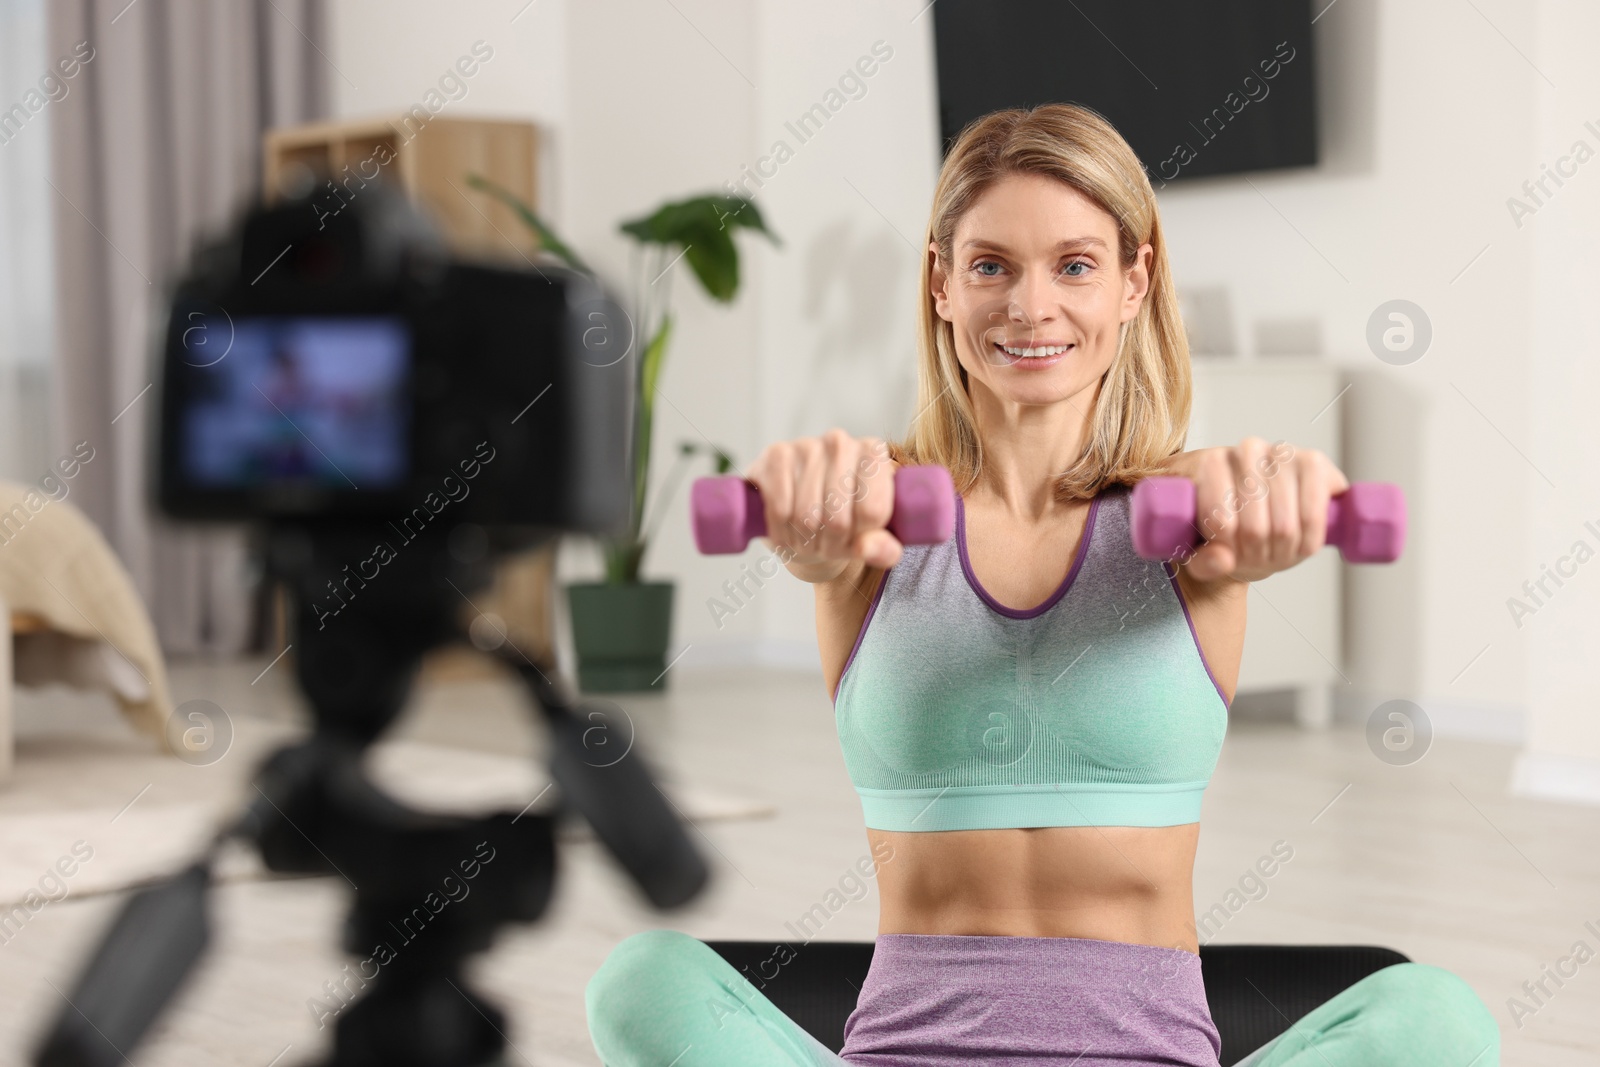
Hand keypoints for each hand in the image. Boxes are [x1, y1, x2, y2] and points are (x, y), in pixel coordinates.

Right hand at [744, 429, 901, 570]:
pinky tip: (785, 530)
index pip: (872, 512)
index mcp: (874, 454)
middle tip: (826, 543)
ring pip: (806, 518)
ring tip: (806, 537)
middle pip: (838, 520)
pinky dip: (781, 532)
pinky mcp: (776, 455)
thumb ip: (882, 547)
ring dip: (803, 541)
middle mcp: (841, 443)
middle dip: (830, 543)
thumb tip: (872, 549)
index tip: (855, 536)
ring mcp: (807, 446)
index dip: (860, 536)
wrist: (798, 508)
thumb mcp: (868, 536)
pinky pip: (780, 510)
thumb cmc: (842, 519)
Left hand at [1159, 438, 1350, 582]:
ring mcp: (1283, 453)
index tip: (1230, 554)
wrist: (1271, 517)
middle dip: (1257, 554)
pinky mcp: (1315, 463)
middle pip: (1253, 528)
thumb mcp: (1206, 553)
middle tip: (1257, 557)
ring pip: (1283, 526)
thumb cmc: (1234, 530)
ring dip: (1283, 551)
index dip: (1228, 549)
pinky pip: (1312, 516)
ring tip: (1277, 551)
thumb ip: (1204, 563)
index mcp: (1211, 463)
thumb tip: (1222, 560)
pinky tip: (1302, 545)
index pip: (1219, 521)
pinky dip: (1308, 541)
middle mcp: (1247, 449)